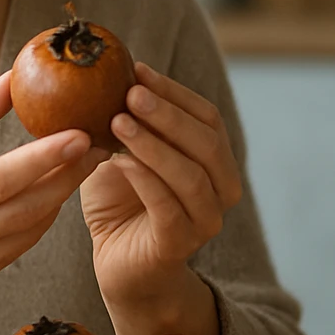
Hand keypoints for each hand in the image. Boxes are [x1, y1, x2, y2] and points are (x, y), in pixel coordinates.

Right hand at [0, 71, 109, 311]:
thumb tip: (11, 85)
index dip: (45, 158)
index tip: (80, 132)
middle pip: (24, 210)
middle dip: (67, 175)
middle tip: (98, 142)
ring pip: (27, 233)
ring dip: (60, 197)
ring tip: (82, 162)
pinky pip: (15, 250)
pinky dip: (38, 219)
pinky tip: (51, 190)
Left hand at [81, 62, 243, 307]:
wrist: (119, 263)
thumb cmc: (121, 201)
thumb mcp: (123, 150)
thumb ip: (128, 119)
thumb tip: (113, 71)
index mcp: (216, 161)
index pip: (207, 117)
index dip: (174, 92)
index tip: (137, 70)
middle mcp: (222, 189)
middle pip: (206, 142)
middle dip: (167, 114)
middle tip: (130, 93)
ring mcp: (205, 220)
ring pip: (190, 174)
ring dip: (153, 144)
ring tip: (117, 121)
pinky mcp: (180, 244)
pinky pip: (168, 206)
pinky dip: (144, 178)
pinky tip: (118, 159)